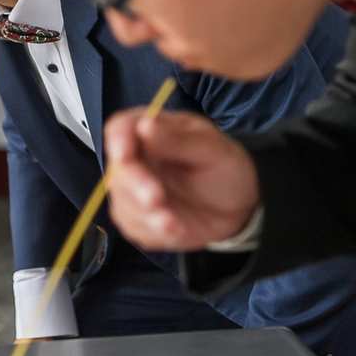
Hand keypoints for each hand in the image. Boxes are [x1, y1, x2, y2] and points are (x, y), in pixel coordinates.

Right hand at [104, 108, 260, 250]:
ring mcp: (133, 191)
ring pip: (123, 201)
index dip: (118, 141)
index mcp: (151, 130)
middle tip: (156, 199)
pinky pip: (134, 226)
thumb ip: (178, 139)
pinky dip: (153, 230)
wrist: (237, 208)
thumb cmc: (225, 169)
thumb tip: (144, 125)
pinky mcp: (138, 219)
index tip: (124, 155)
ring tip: (173, 223)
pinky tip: (177, 229)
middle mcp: (136, 159)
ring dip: (145, 213)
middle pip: (118, 169)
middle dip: (134, 185)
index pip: (120, 128)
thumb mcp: (213, 149)